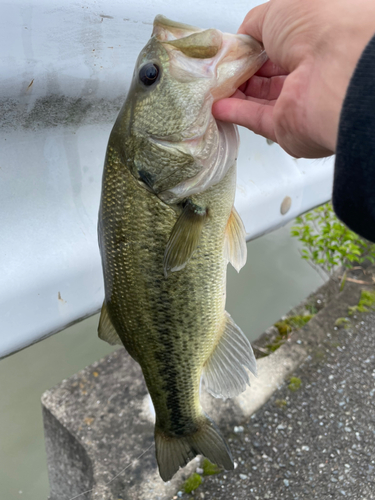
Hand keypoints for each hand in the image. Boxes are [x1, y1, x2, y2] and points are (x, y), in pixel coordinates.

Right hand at [213, 0, 374, 157]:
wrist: (332, 72)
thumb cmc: (315, 30)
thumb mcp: (277, 11)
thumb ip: (255, 25)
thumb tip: (242, 38)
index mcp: (314, 40)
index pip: (278, 47)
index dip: (252, 49)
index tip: (230, 52)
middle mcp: (310, 71)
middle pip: (268, 75)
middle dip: (242, 73)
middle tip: (218, 71)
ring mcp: (299, 100)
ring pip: (261, 98)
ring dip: (236, 94)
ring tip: (213, 88)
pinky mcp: (288, 126)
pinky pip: (257, 119)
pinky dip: (237, 113)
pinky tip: (219, 107)